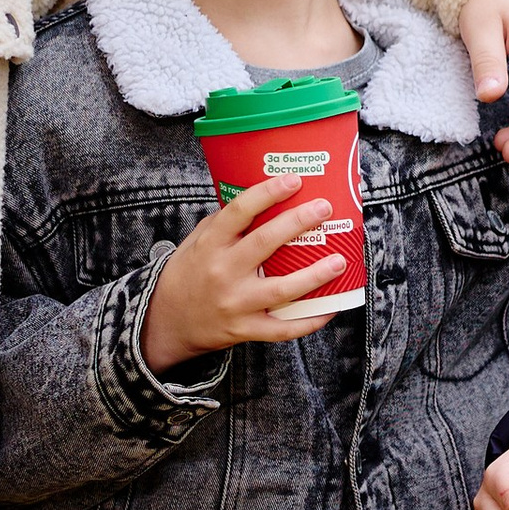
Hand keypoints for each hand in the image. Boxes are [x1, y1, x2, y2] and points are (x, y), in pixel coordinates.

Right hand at [142, 181, 358, 371]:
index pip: (239, 212)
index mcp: (210, 245)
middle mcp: (223, 272)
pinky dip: (310, 321)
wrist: (168, 322)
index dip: (267, 193)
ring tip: (340, 260)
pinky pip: (283, 329)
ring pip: (281, 289)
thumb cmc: (187, 276)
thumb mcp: (195, 243)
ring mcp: (235, 303)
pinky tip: (332, 307)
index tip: (293, 180)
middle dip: (298, 222)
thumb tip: (262, 199)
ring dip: (315, 275)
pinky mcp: (245, 329)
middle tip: (323, 208)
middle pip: (265, 243)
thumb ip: (224, 224)